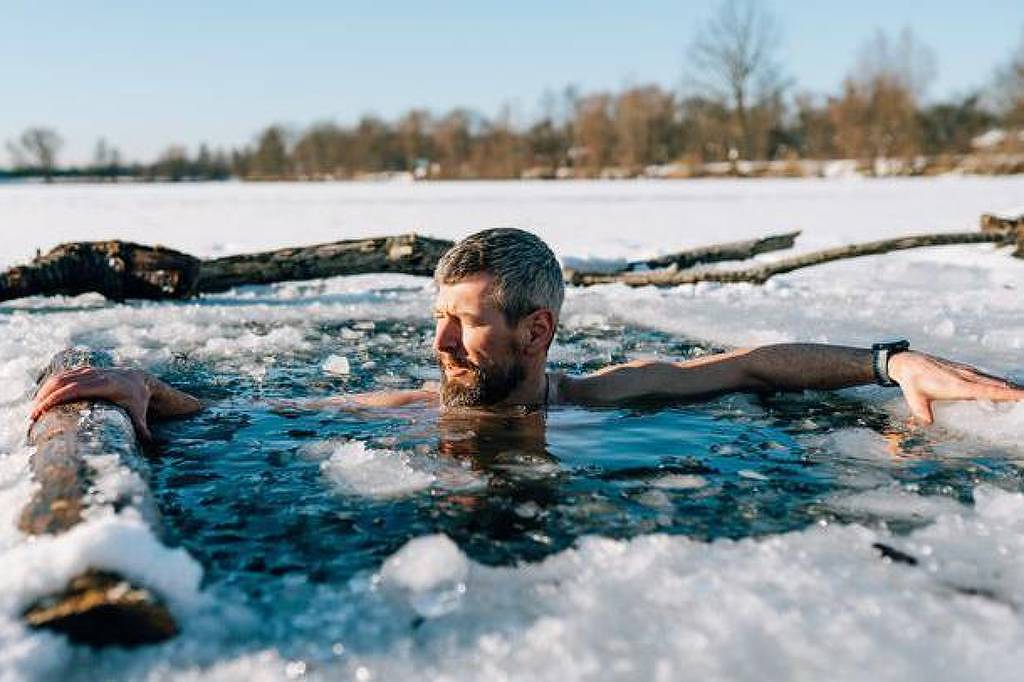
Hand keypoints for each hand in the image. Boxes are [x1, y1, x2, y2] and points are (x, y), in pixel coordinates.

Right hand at [31, 367, 152, 439]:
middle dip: (44, 398)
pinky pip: (62, 376)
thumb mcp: (140, 413)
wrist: (139, 379)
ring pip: (59, 377)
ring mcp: (87, 371)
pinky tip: (41, 400)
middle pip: (62, 382)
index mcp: (106, 384)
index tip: (41, 410)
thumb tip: (148, 443)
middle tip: (32, 417)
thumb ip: (142, 428)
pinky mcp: (82, 371)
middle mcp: (94, 375)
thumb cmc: (138, 400)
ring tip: (34, 411)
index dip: (56, 398)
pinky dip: (49, 386)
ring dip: (44, 392)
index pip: (75, 389)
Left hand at [887, 351, 1023, 423]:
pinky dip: (998, 382)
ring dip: (1009, 386)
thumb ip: (922, 411)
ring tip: (1022, 394)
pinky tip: (1004, 385)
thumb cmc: (911, 382)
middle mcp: (966, 377)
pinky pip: (985, 377)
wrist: (907, 362)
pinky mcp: (963, 370)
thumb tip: (928, 423)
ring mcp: (966, 372)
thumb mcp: (914, 398)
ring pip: (993, 380)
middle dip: (1015, 392)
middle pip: (997, 385)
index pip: (989, 391)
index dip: (1008, 394)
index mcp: (958, 385)